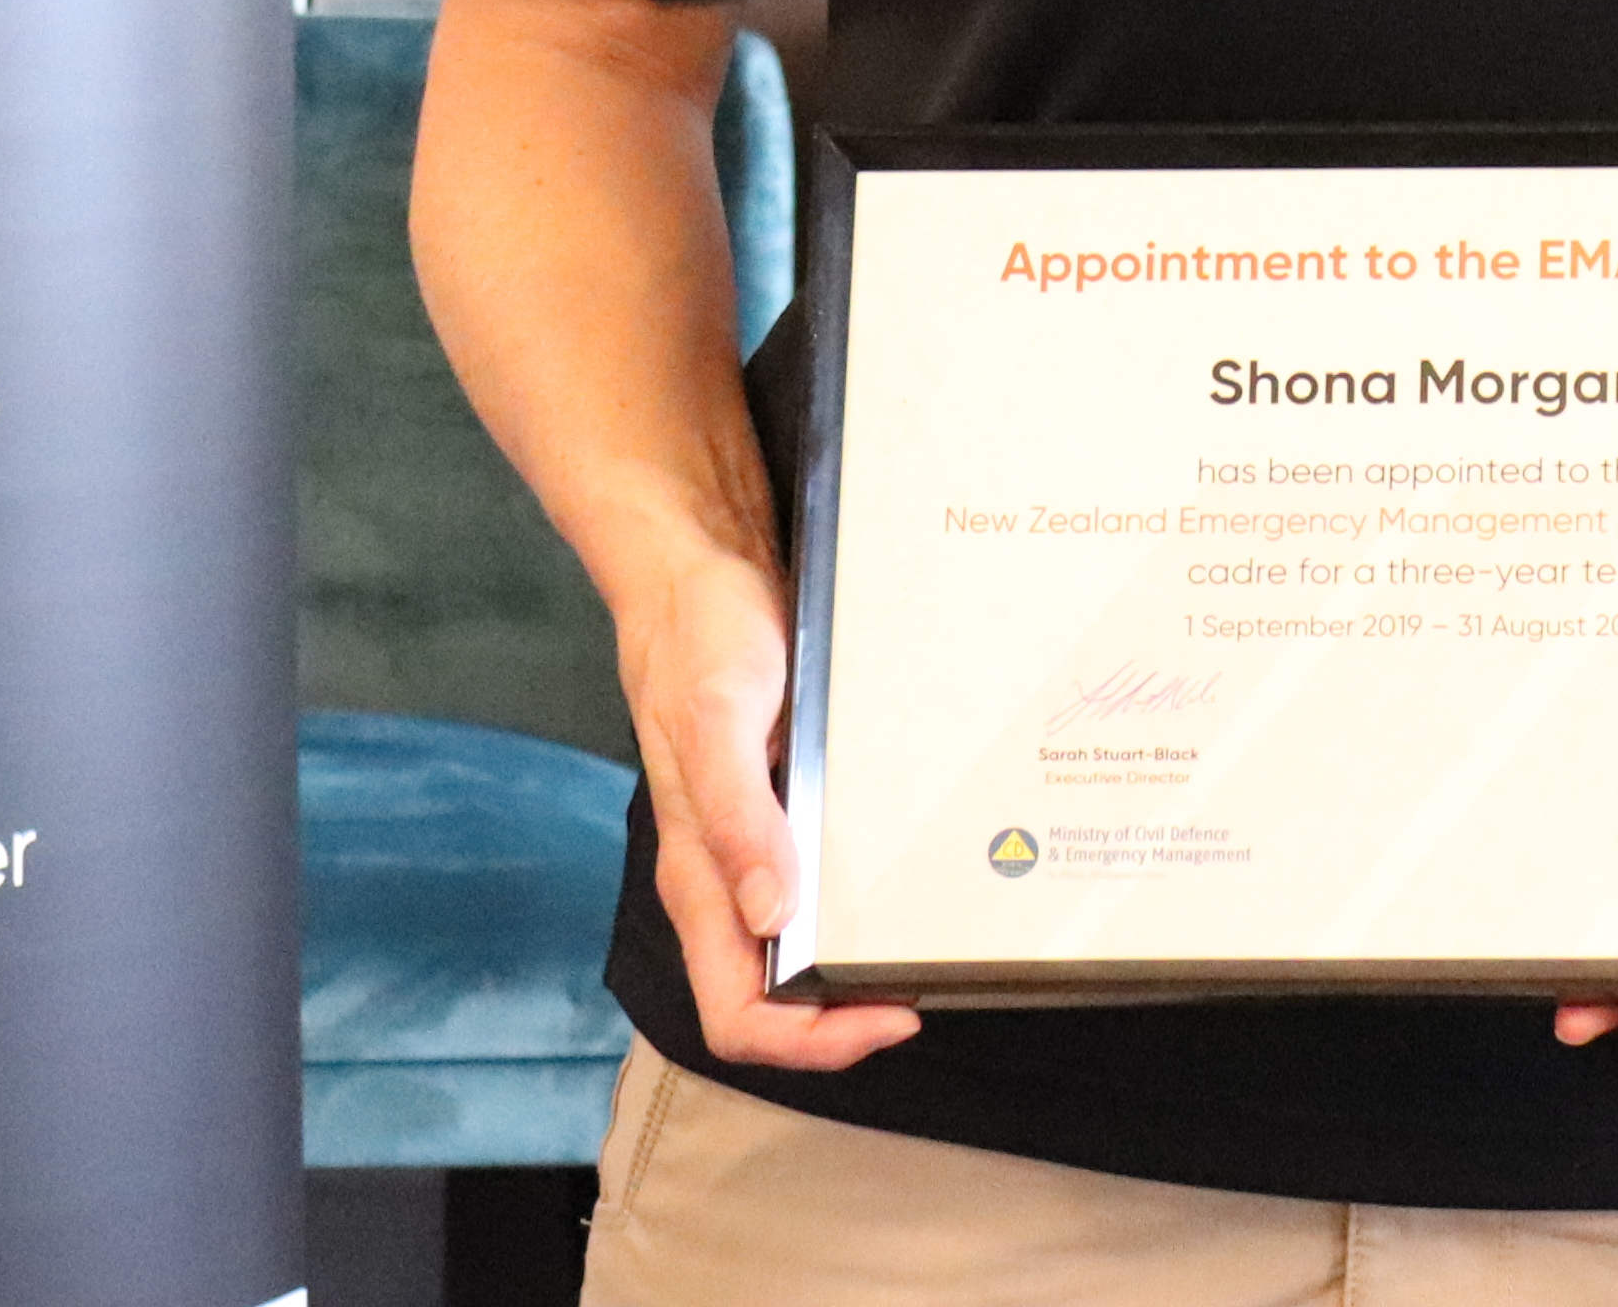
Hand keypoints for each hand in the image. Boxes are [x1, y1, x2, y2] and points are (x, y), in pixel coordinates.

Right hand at [621, 544, 918, 1071]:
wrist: (691, 575)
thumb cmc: (696, 641)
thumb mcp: (717, 718)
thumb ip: (736, 816)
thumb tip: (770, 917)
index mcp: (698, 880)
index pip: (736, 1017)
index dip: (808, 1042)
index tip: (888, 1015)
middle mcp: (721, 883)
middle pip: (769, 1004)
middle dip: (842, 1022)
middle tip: (923, 991)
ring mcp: (748, 853)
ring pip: (792, 956)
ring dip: (852, 974)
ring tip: (926, 952)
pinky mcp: (776, 816)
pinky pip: (813, 893)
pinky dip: (855, 912)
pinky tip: (907, 886)